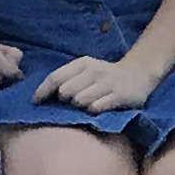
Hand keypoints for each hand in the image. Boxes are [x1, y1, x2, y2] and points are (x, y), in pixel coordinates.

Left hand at [38, 55, 152, 113]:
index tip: (36, 103)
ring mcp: (107, 83)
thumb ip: (66, 78)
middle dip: (64, 100)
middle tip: (72, 102)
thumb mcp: (85, 70)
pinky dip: (93, 110)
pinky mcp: (119, 95)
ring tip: (87, 105)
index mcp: (82, 63)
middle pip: (65, 91)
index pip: (55, 77)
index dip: (43, 91)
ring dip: (79, 107)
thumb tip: (42, 95)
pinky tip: (98, 109)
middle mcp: (94, 71)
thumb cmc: (104, 75)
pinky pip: (96, 108)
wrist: (138, 73)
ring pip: (80, 101)